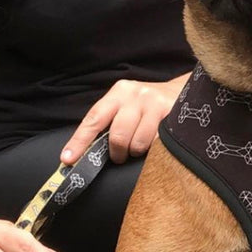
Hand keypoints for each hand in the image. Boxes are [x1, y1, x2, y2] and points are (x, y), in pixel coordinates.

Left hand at [61, 74, 189, 164]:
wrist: (183, 92)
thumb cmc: (146, 105)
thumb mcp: (125, 105)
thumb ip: (108, 121)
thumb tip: (83, 151)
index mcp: (118, 92)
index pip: (94, 119)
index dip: (80, 141)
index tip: (68, 159)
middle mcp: (135, 95)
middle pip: (117, 136)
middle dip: (116, 153)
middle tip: (119, 157)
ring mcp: (155, 103)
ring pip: (138, 143)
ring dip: (136, 152)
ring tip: (139, 147)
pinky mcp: (172, 114)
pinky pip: (157, 145)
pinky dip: (153, 151)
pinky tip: (155, 144)